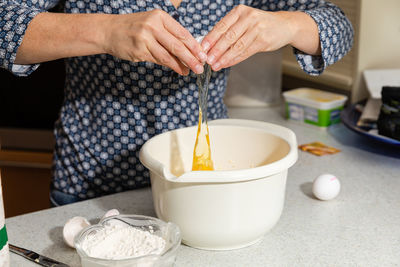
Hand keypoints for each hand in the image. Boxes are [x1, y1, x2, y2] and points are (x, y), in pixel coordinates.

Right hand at [103, 10, 206, 74]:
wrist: (109, 31)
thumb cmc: (135, 28)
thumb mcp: (153, 25)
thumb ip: (170, 35)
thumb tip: (190, 51)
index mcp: (160, 17)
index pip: (182, 33)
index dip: (194, 46)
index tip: (203, 56)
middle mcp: (153, 26)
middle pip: (177, 45)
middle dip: (191, 58)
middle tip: (200, 68)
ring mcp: (145, 39)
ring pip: (168, 55)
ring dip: (181, 65)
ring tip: (190, 72)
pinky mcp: (139, 51)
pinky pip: (158, 60)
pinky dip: (170, 66)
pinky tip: (178, 70)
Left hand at [202, 5, 319, 70]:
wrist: (284, 26)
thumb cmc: (260, 25)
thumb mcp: (243, 22)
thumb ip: (228, 31)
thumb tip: (209, 45)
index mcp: (240, 12)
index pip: (221, 26)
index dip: (210, 38)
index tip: (202, 48)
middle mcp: (248, 18)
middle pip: (228, 36)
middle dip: (216, 50)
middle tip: (207, 60)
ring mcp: (257, 29)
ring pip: (236, 46)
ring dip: (224, 57)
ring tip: (215, 65)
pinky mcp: (263, 40)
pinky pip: (245, 52)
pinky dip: (234, 59)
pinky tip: (226, 64)